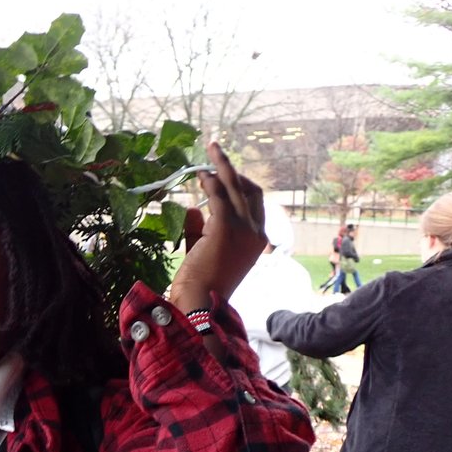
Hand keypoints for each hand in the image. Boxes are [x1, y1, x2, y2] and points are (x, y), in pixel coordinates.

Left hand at [168, 141, 266, 312]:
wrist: (200, 302)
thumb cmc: (200, 284)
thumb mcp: (204, 253)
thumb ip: (200, 230)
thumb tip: (193, 208)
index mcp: (257, 240)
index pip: (255, 203)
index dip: (241, 184)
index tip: (223, 174)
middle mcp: (256, 232)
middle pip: (250, 189)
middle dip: (233, 169)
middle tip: (216, 150)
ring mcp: (243, 228)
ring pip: (235, 186)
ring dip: (222, 165)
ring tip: (210, 149)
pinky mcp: (225, 227)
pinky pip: (219, 194)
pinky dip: (210, 180)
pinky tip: (200, 173)